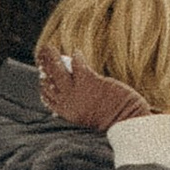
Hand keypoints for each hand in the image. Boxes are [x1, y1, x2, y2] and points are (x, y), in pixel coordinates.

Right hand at [36, 43, 152, 133]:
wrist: (128, 122)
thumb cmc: (112, 117)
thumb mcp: (88, 115)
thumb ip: (77, 104)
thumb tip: (70, 88)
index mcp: (67, 113)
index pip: (47, 96)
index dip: (43, 83)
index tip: (43, 73)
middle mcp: (68, 103)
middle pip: (49, 81)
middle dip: (43, 66)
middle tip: (42, 53)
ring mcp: (78, 93)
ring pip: (58, 72)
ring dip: (51, 57)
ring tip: (49, 47)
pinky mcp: (91, 82)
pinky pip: (77, 65)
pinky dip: (76, 57)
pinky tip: (77, 52)